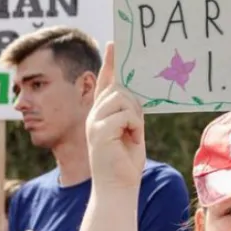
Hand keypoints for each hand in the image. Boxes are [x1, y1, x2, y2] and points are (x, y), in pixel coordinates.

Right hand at [86, 42, 146, 191]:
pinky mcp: (99, 131)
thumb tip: (133, 93)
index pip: (106, 82)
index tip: (115, 42)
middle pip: (119, 89)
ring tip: (132, 136)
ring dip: (134, 117)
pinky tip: (130, 140)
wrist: (118, 188)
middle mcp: (94, 115)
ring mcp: (94, 122)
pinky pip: (125, 114)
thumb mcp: (130, 131)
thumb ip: (130, 112)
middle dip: (134, 105)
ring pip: (122, 99)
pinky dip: (134, 127)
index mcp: (101, 114)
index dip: (110, 62)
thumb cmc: (125, 163)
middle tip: (136, 127)